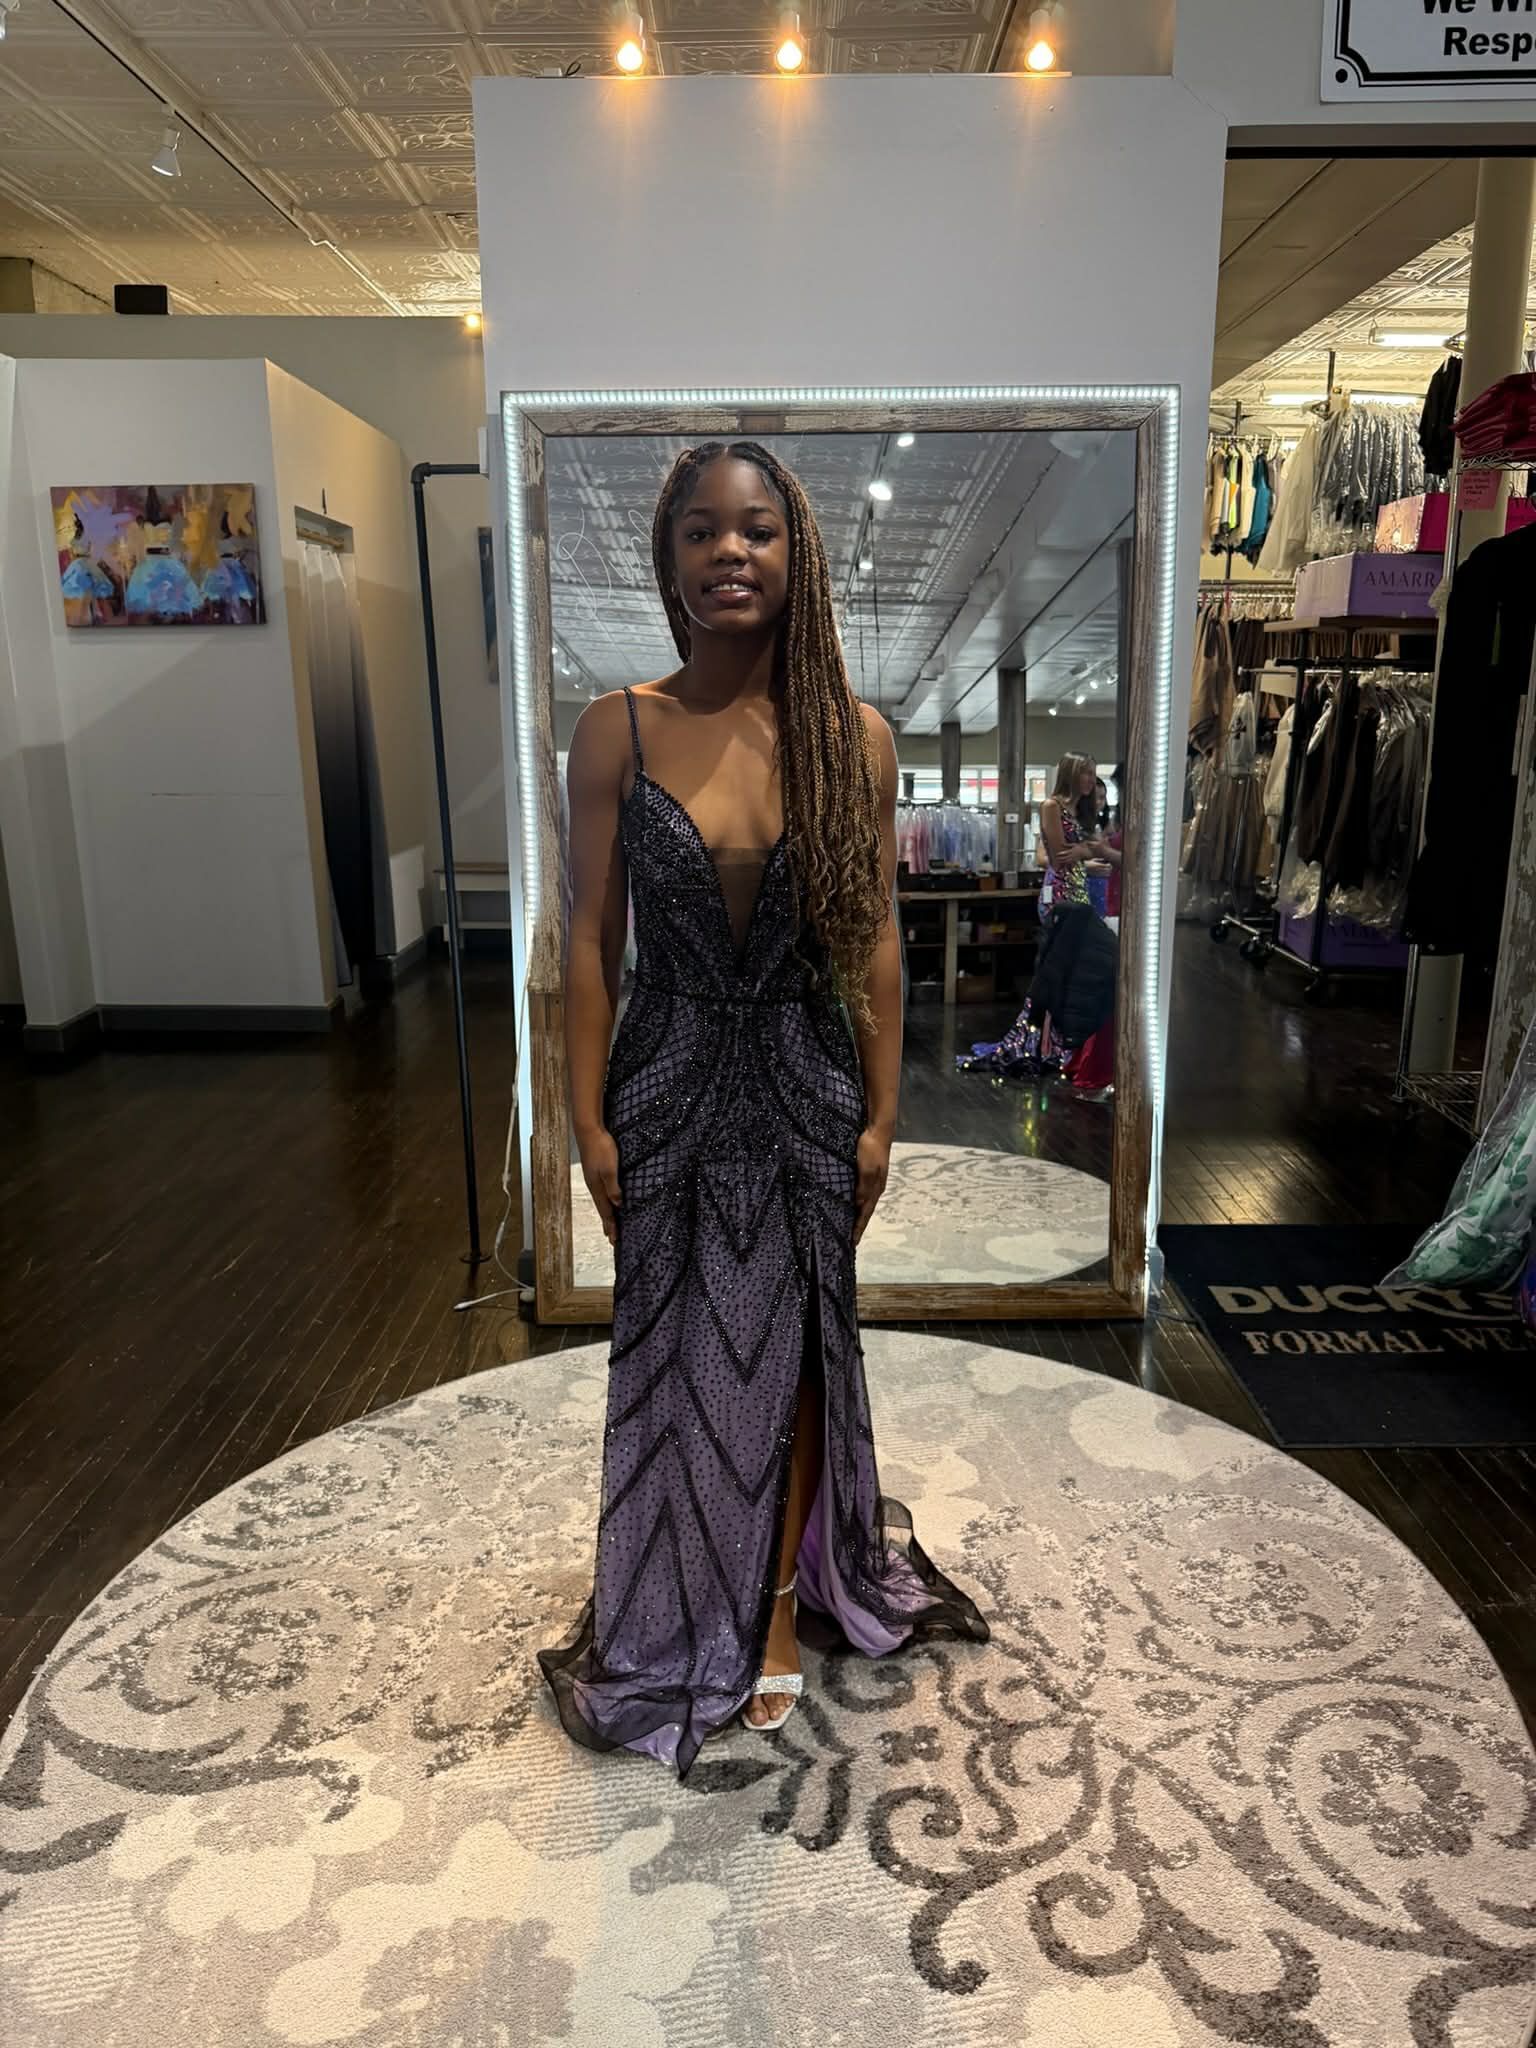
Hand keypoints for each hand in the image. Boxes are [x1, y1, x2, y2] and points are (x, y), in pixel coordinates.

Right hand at [578, 1126, 621, 1244]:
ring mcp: (594, 1178)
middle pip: (603, 1209)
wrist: (588, 1130)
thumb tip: (618, 1204)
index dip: (611, 1226)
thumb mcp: (610, 1169)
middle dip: (609, 1224)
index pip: (606, 1212)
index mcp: (597, 1187)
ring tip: (610, 1224)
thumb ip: (613, 1187)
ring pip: (602, 1201)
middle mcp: (594, 1185)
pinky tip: (608, 1200)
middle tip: (613, 1239)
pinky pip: (602, 1191)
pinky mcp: (595, 1171)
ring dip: (607, 1214)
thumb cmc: (600, 1148)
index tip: (615, 1241)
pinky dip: (606, 1201)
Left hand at [853, 1126, 891, 1245]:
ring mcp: (871, 1181)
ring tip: (846, 1225)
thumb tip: (859, 1205)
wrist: (877, 1130)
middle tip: (847, 1240)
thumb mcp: (867, 1169)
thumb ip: (863, 1187)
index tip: (852, 1244)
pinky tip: (847, 1203)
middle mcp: (874, 1188)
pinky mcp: (866, 1173)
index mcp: (875, 1190)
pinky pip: (859, 1193)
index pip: (865, 1214)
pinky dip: (853, 1202)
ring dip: (855, 1215)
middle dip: (857, 1226)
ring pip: (862, 1203)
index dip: (858, 1229)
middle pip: (864, 1211)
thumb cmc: (871, 1149)